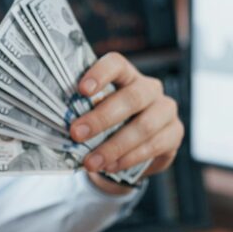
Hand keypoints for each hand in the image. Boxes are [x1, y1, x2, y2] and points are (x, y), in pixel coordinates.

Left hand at [68, 53, 182, 188]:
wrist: (135, 150)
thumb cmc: (110, 125)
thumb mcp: (96, 114)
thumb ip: (84, 113)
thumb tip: (57, 122)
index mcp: (127, 75)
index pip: (116, 64)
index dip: (100, 74)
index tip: (81, 90)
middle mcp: (150, 88)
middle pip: (131, 98)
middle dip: (101, 118)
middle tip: (76, 134)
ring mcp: (166, 109)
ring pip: (144, 126)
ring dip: (114, 146)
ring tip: (91, 162)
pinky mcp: (175, 133)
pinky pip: (154, 146)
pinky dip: (129, 158)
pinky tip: (110, 167)